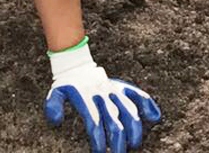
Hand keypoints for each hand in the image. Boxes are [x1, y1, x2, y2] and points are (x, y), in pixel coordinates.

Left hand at [45, 40, 161, 152]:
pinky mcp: (123, 88)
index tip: (99, 152)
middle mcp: (104, 98)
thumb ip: (53, 105)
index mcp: (88, 101)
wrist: (78, 64)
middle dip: (118, 144)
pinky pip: (138, 95)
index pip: (96, 126)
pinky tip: (154, 117)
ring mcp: (115, 92)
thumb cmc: (68, 84)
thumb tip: (55, 121)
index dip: (99, 142)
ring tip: (134, 144)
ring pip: (130, 113)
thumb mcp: (56, 92)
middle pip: (115, 125)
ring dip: (134, 131)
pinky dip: (148, 104)